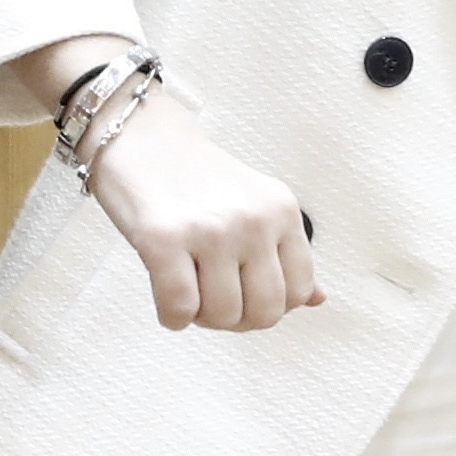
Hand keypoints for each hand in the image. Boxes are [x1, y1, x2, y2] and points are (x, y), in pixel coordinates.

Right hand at [82, 89, 323, 332]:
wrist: (138, 135)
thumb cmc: (192, 176)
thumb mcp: (253, 205)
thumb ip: (285, 252)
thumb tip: (317, 299)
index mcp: (281, 210)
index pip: (299, 291)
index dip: (268, 304)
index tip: (243, 293)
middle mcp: (252, 220)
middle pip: (266, 313)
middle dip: (237, 319)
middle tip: (212, 299)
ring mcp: (210, 230)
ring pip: (223, 316)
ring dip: (202, 317)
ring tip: (188, 291)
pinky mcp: (164, 239)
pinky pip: (179, 308)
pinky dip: (173, 318)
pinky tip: (166, 299)